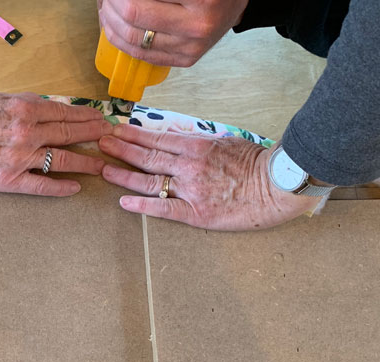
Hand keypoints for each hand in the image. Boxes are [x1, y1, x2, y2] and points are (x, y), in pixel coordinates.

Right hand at [0, 81, 111, 196]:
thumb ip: (26, 103)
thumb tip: (50, 107)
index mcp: (26, 108)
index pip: (67, 113)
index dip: (88, 118)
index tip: (103, 121)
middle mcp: (28, 131)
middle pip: (71, 134)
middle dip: (96, 137)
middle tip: (113, 141)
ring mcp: (21, 157)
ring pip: (63, 159)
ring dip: (87, 162)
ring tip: (104, 166)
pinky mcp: (9, 179)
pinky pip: (43, 185)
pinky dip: (62, 186)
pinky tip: (76, 187)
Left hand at [98, 0, 247, 66]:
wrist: (235, 2)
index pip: (139, 0)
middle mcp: (197, 25)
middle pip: (133, 15)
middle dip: (112, 3)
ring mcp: (192, 47)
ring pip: (133, 39)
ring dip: (110, 22)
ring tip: (107, 7)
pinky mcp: (186, 60)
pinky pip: (143, 55)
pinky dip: (121, 41)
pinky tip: (113, 27)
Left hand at [99, 124, 320, 230]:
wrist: (278, 185)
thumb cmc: (257, 163)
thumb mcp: (226, 142)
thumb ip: (200, 143)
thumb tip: (178, 140)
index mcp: (197, 147)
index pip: (157, 139)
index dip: (134, 135)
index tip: (116, 130)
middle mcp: (189, 166)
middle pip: (147, 157)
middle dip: (121, 149)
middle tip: (101, 143)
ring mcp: (191, 190)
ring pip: (150, 180)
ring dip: (124, 174)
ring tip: (105, 168)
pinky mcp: (197, 213)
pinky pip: (164, 208)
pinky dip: (142, 205)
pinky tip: (124, 202)